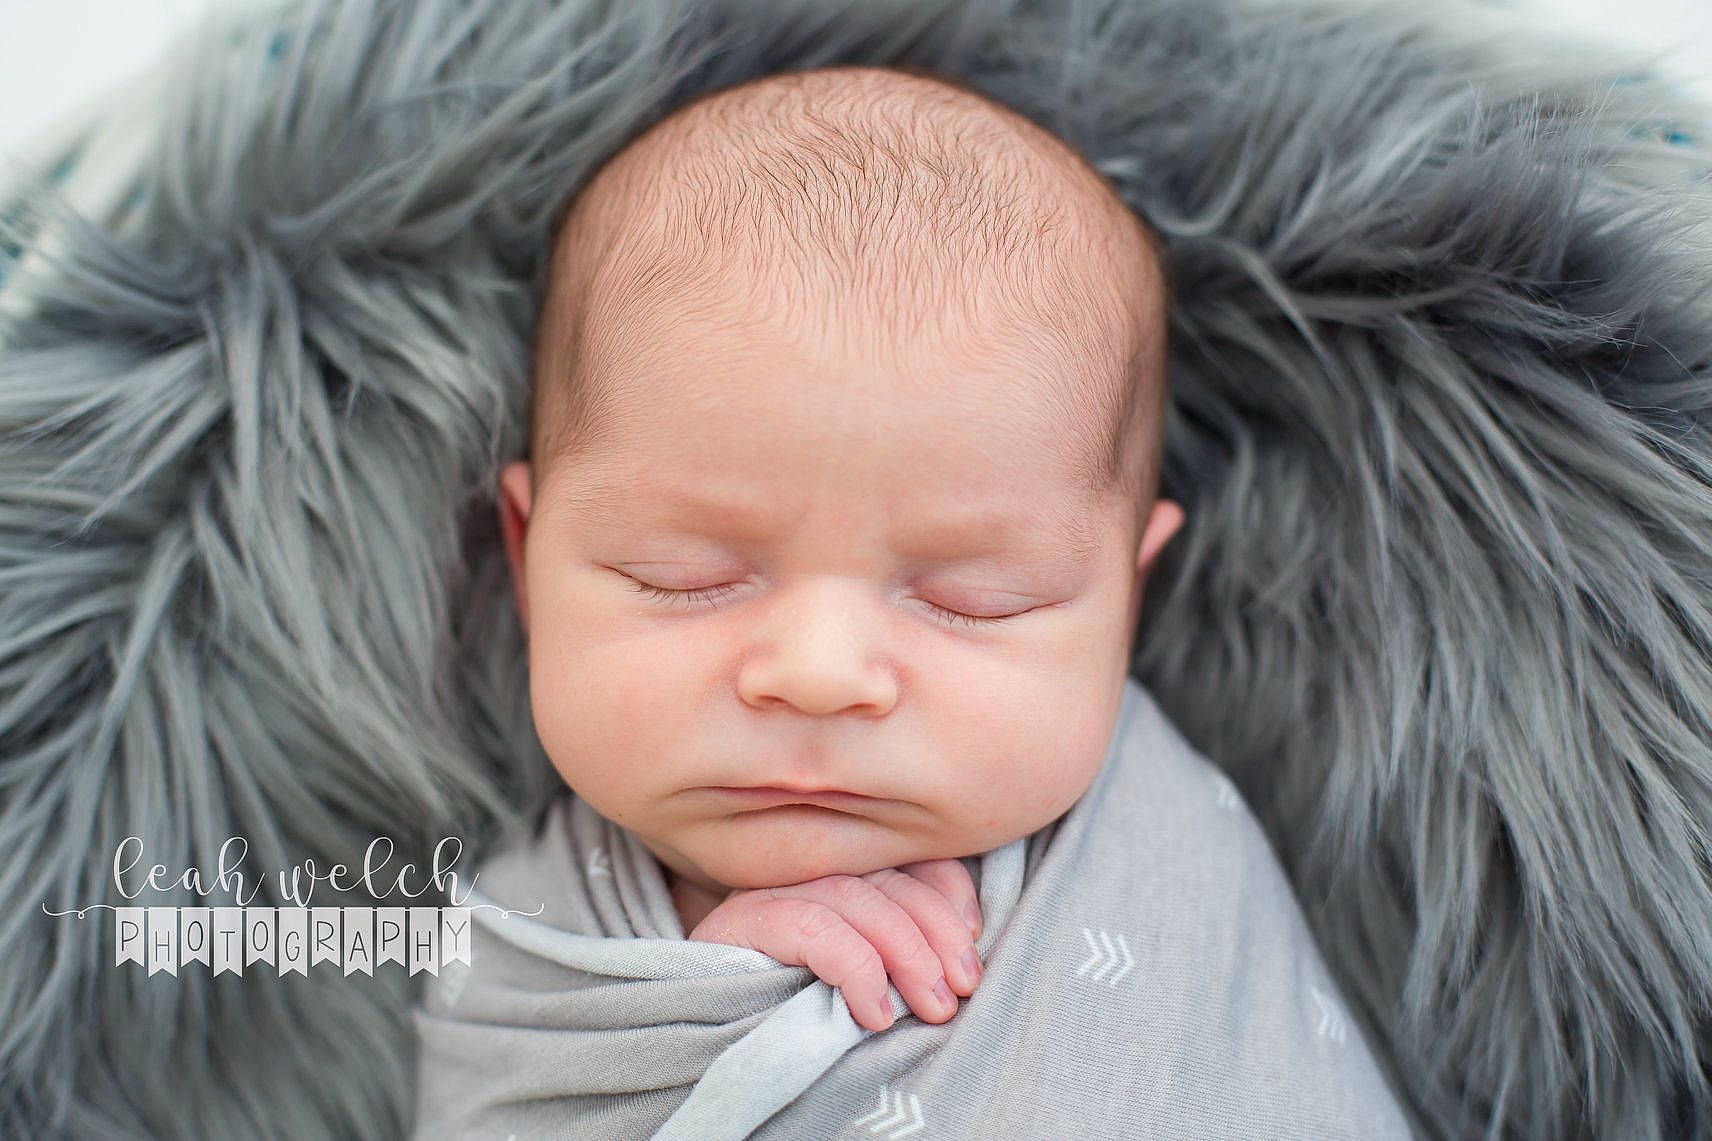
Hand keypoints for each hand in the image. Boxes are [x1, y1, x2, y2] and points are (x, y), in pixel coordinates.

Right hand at [686, 858, 984, 1032]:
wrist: (702, 1038)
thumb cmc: (791, 1011)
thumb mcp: (859, 979)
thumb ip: (899, 951)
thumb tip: (959, 958)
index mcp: (836, 870)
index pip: (905, 855)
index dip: (948, 892)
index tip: (972, 947)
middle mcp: (802, 868)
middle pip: (887, 876)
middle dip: (937, 933)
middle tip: (962, 990)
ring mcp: (769, 890)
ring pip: (855, 898)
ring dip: (907, 954)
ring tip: (932, 1008)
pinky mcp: (739, 921)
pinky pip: (812, 927)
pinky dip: (855, 968)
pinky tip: (874, 1014)